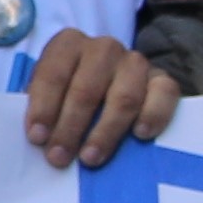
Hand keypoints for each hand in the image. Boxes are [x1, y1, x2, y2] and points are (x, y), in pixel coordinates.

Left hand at [19, 28, 176, 168]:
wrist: (115, 81)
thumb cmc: (70, 90)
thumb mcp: (49, 90)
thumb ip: (41, 106)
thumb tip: (38, 136)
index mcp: (68, 44)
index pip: (53, 74)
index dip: (43, 108)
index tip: (37, 138)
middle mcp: (103, 48)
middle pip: (86, 89)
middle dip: (70, 127)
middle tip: (60, 157)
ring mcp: (135, 62)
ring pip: (124, 97)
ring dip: (105, 131)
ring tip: (90, 158)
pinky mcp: (162, 78)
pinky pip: (164, 94)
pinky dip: (153, 115)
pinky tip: (140, 135)